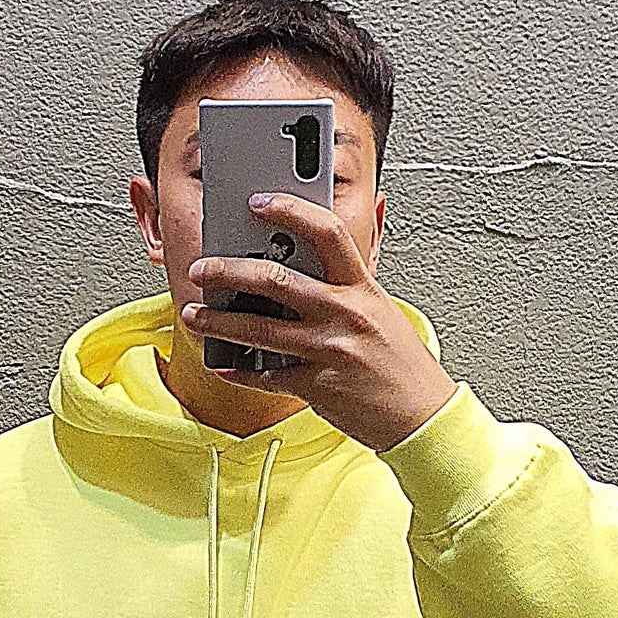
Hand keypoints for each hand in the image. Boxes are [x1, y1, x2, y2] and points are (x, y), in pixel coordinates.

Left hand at [182, 194, 458, 452]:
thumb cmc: (399, 363)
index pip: (326, 233)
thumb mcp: (379, 311)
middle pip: (275, 280)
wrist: (421, 415)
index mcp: (362, 287)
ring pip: (259, 329)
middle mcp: (345, 314)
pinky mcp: (317, 386)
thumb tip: (296, 264)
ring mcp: (330, 350)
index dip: (290, 210)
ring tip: (195, 315)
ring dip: (218, 321)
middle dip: (227, 271)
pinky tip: (222, 364)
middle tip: (202, 269)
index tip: (258, 202)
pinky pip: (265, 375)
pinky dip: (238, 370)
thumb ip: (343, 287)